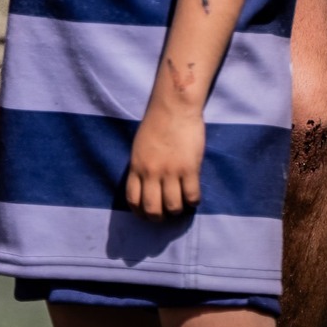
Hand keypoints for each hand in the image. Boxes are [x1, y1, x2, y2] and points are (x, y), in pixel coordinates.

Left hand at [125, 98, 203, 218]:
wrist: (173, 108)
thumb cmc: (156, 125)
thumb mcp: (140, 148)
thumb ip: (142, 167)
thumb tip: (146, 187)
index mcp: (136, 167)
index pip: (133, 199)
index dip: (140, 213)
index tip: (148, 214)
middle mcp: (151, 172)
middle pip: (152, 209)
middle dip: (159, 218)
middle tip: (167, 214)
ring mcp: (170, 171)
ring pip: (173, 206)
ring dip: (178, 211)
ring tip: (181, 205)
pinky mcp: (189, 168)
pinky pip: (192, 196)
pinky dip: (193, 201)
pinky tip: (193, 197)